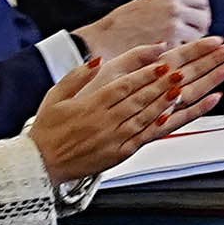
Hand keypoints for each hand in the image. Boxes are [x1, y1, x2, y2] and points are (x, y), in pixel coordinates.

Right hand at [31, 33, 223, 182]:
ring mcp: (114, 139)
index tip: (161, 63)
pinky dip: (158, 126)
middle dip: (162, 84)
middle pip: (140, 99)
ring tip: (182, 89)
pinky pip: (143, 138)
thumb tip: (97, 60)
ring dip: (165, 102)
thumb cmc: (48, 129)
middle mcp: (105, 122)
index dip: (145, 74)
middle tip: (181, 71)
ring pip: (145, 117)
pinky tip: (171, 116)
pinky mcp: (119, 154)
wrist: (42, 164)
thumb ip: (78, 76)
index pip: (124, 86)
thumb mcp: (56, 95)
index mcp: (91, 105)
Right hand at [70, 0, 209, 69]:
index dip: (201, 14)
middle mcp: (175, 9)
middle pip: (204, 20)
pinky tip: (168, 59)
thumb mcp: (146, 5)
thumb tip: (187, 13)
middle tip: (190, 40)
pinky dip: (180, 57)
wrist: (103, 41)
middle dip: (200, 31)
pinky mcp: (170, 48)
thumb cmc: (120, 26)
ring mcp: (174, 29)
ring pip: (199, 39)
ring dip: (191, 46)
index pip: (202, 2)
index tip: (197, 22)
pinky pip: (186, 53)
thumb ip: (168, 7)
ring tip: (175, 50)